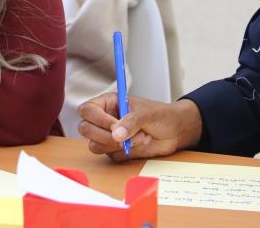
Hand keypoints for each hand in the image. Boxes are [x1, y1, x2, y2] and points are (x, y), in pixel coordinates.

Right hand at [77, 93, 201, 161]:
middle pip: (85, 129)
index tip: (115, 125)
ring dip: (117, 145)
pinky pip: (111, 156)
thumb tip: (116, 134)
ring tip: (138, 137)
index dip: (97, 119)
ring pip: (95, 145)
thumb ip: (130, 122)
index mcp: (108, 103)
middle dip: (105, 135)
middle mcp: (104, 120)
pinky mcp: (115, 151)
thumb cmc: (161, 115)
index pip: (87, 110)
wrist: (174, 132)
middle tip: (125, 135)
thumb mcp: (146, 113)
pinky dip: (126, 152)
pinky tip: (140, 144)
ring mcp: (108, 136)